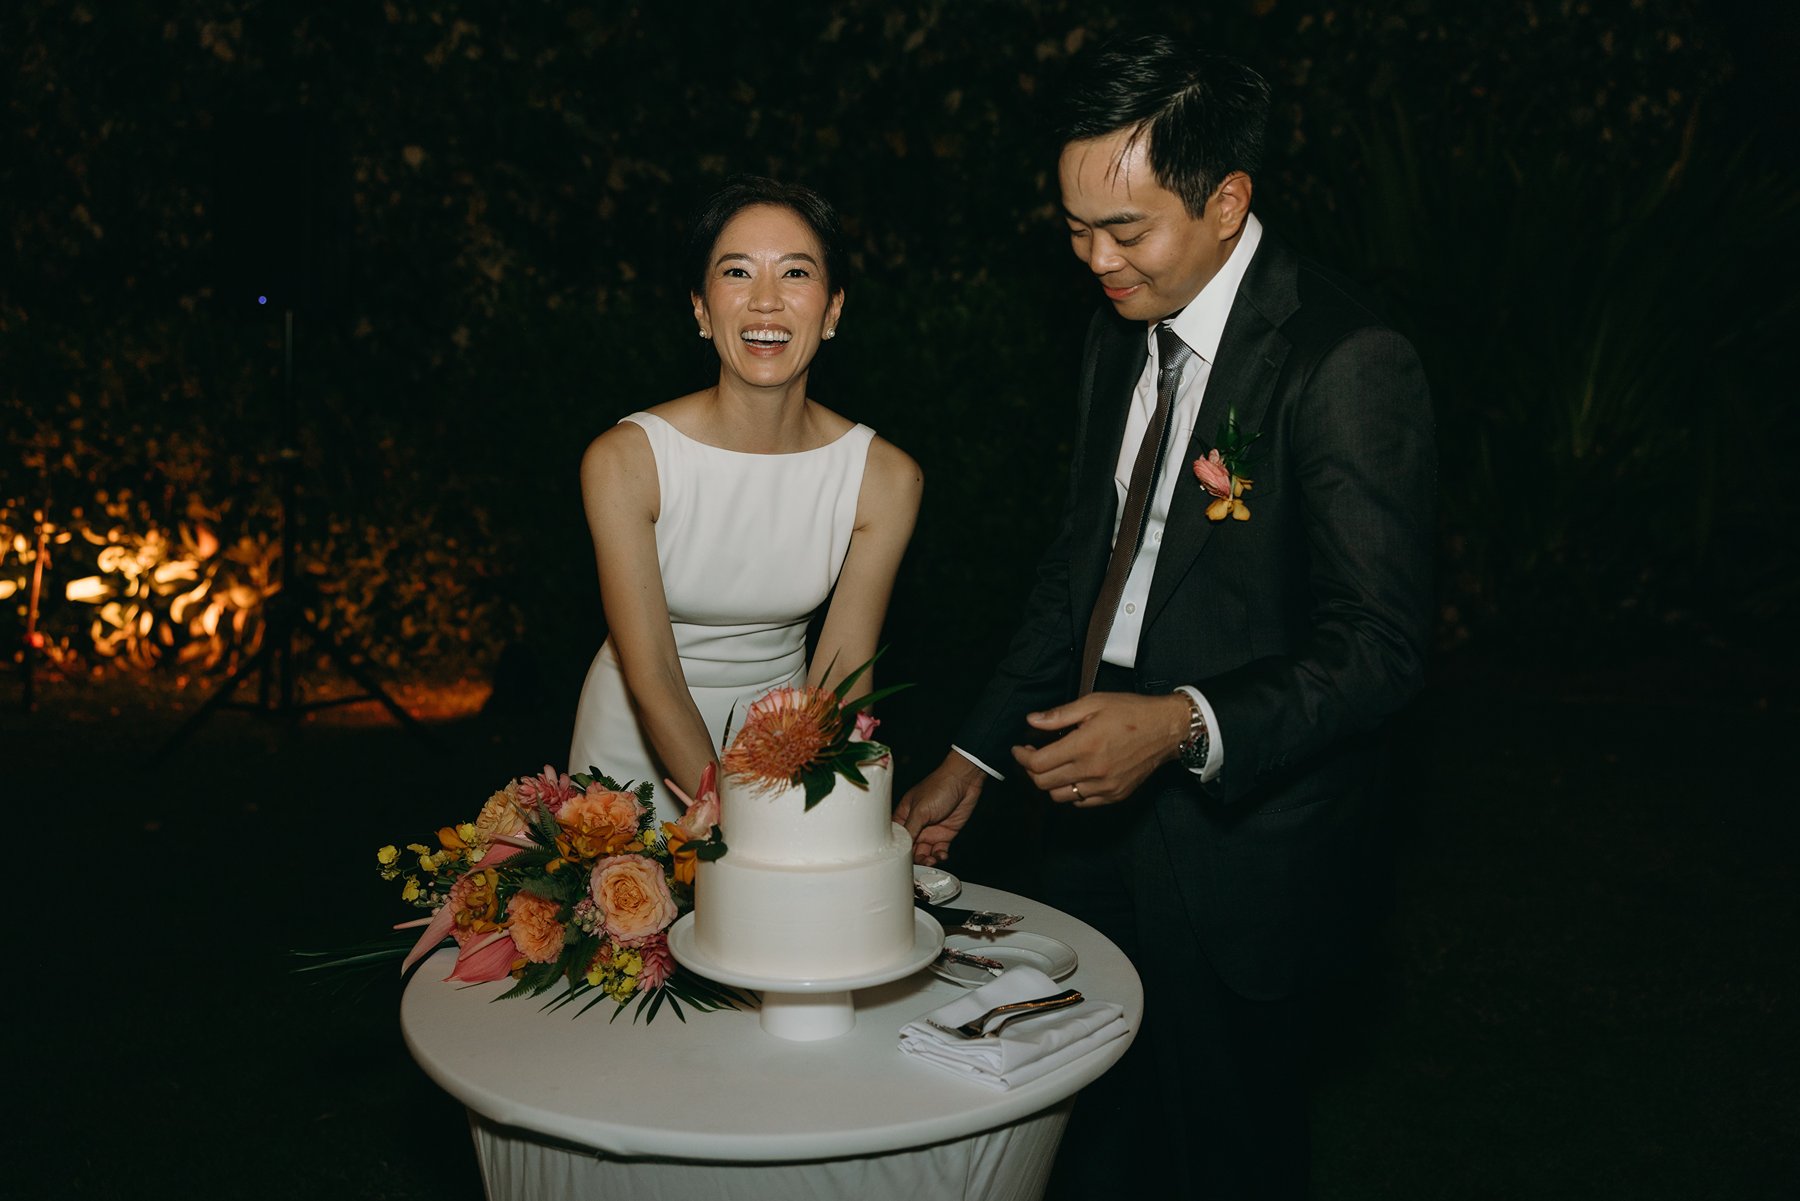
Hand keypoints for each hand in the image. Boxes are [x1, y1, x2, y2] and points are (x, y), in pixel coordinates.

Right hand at [894, 753, 986, 865]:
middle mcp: (916, 825)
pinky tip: (941, 855)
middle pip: (910, 848)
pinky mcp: (945, 834)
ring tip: (931, 860)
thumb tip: (901, 847)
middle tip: (919, 863)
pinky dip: (939, 856)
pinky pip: (939, 851)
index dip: (897, 850)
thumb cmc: (939, 788)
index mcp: (904, 816)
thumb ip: (910, 830)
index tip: (899, 860)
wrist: (965, 781)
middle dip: (913, 858)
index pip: (896, 838)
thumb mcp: (920, 810)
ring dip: (926, 860)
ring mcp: (930, 831)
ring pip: (924, 852)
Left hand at [1012, 692, 1189, 806]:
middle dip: (1031, 770)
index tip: (1019, 749)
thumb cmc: (1131, 712)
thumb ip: (1060, 715)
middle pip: (1043, 783)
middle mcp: (1092, 770)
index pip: (1038, 763)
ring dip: (1049, 783)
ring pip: (1059, 797)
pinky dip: (1070, 792)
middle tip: (1032, 755)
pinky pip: (1081, 802)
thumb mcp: (1094, 703)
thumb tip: (1032, 720)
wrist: (1167, 729)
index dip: (1022, 756)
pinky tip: (1073, 775)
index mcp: (1084, 745)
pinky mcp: (1114, 795)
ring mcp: (1104, 787)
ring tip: (1052, 766)